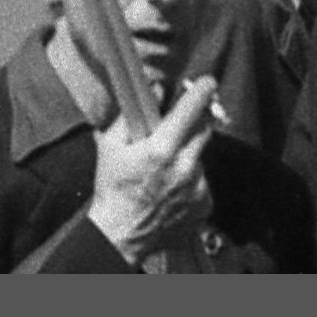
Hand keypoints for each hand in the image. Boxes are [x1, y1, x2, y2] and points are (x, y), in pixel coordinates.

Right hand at [85, 74, 217, 262]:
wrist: (121, 234)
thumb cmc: (113, 189)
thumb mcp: (110, 145)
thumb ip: (131, 114)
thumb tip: (154, 90)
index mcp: (161, 150)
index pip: (190, 110)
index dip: (201, 91)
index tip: (207, 82)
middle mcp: (185, 168)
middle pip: (205, 130)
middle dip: (195, 121)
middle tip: (179, 126)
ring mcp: (197, 189)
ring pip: (201, 157)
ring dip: (188, 155)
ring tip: (165, 170)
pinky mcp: (204, 205)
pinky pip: (203, 182)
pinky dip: (191, 180)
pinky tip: (171, 188)